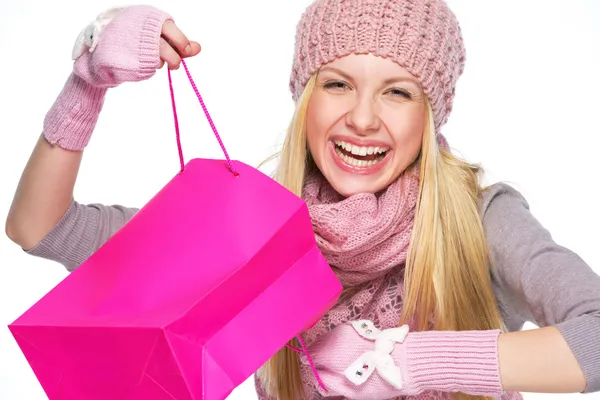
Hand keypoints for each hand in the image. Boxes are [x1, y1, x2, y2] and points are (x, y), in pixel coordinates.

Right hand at [71, 6, 199, 87]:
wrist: (98, 51)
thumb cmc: (130, 39)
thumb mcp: (152, 34)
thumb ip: (176, 41)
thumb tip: (198, 48)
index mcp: (145, 16)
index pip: (171, 29)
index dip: (181, 42)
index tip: (184, 51)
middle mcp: (140, 29)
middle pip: (169, 47)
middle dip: (176, 57)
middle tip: (175, 64)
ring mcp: (134, 46)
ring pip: (161, 59)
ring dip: (164, 64)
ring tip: (156, 62)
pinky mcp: (131, 63)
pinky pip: (150, 69)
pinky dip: (150, 68)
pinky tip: (141, 64)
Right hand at [304, 321, 420, 399]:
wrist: (405, 361)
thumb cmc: (378, 380)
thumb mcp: (352, 391)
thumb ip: (330, 383)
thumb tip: (317, 378)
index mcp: (332, 354)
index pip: (311, 355)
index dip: (312, 364)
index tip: (317, 370)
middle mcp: (337, 338)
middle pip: (319, 344)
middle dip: (320, 355)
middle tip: (328, 369)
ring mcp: (347, 330)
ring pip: (329, 338)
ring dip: (329, 348)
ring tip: (340, 362)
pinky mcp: (357, 327)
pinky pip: (340, 334)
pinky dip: (339, 342)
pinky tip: (349, 352)